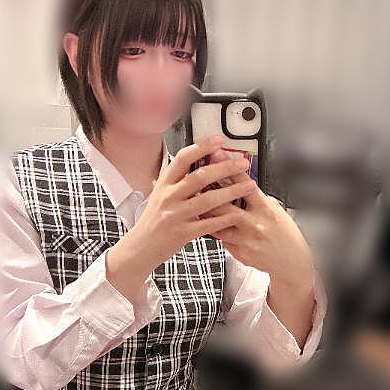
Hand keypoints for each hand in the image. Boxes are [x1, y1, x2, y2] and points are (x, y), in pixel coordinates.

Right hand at [105, 136, 254, 301]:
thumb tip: (195, 161)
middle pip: (199, 177)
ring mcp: (175, 215)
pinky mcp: (182, 233)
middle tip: (242, 163)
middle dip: (224, 168)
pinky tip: (238, 214)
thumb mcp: (159, 195)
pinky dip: (225, 219)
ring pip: (207, 200)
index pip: (183, 159)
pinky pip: (208, 224)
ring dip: (231, 191)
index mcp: (164, 184)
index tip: (219, 140)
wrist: (140, 248)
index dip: (202, 147)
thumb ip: (177, 181)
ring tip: (249, 186)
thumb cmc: (153, 221)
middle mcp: (168, 197)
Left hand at [201, 149, 314, 283]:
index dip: (227, 167)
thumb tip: (242, 182)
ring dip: (204, 210)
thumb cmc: (284, 233)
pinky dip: (210, 228)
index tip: (215, 154)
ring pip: (217, 222)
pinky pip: (221, 238)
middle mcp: (255, 223)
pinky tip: (200, 221)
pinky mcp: (239, 252)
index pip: (244, 183)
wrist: (291, 261)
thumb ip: (258, 198)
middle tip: (194, 176)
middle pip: (224, 203)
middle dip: (207, 188)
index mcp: (266, 209)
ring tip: (192, 199)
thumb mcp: (276, 210)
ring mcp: (246, 240)